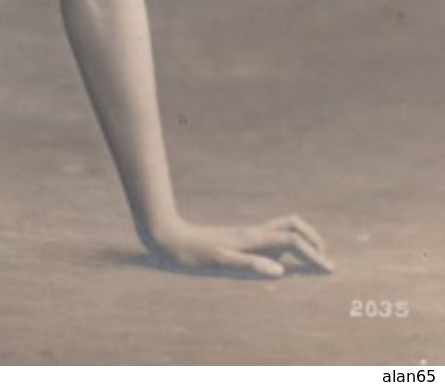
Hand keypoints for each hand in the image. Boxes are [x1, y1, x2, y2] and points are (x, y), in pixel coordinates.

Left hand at [149, 214, 334, 277]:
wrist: (167, 237)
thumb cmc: (190, 253)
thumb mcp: (218, 263)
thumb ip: (249, 265)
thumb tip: (281, 271)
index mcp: (252, 240)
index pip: (293, 242)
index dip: (314, 255)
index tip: (331, 271)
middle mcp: (253, 234)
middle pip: (293, 226)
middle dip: (314, 240)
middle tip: (326, 262)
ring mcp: (247, 235)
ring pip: (283, 228)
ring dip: (302, 240)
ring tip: (313, 262)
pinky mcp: (240, 240)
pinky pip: (271, 238)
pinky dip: (287, 246)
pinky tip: (284, 262)